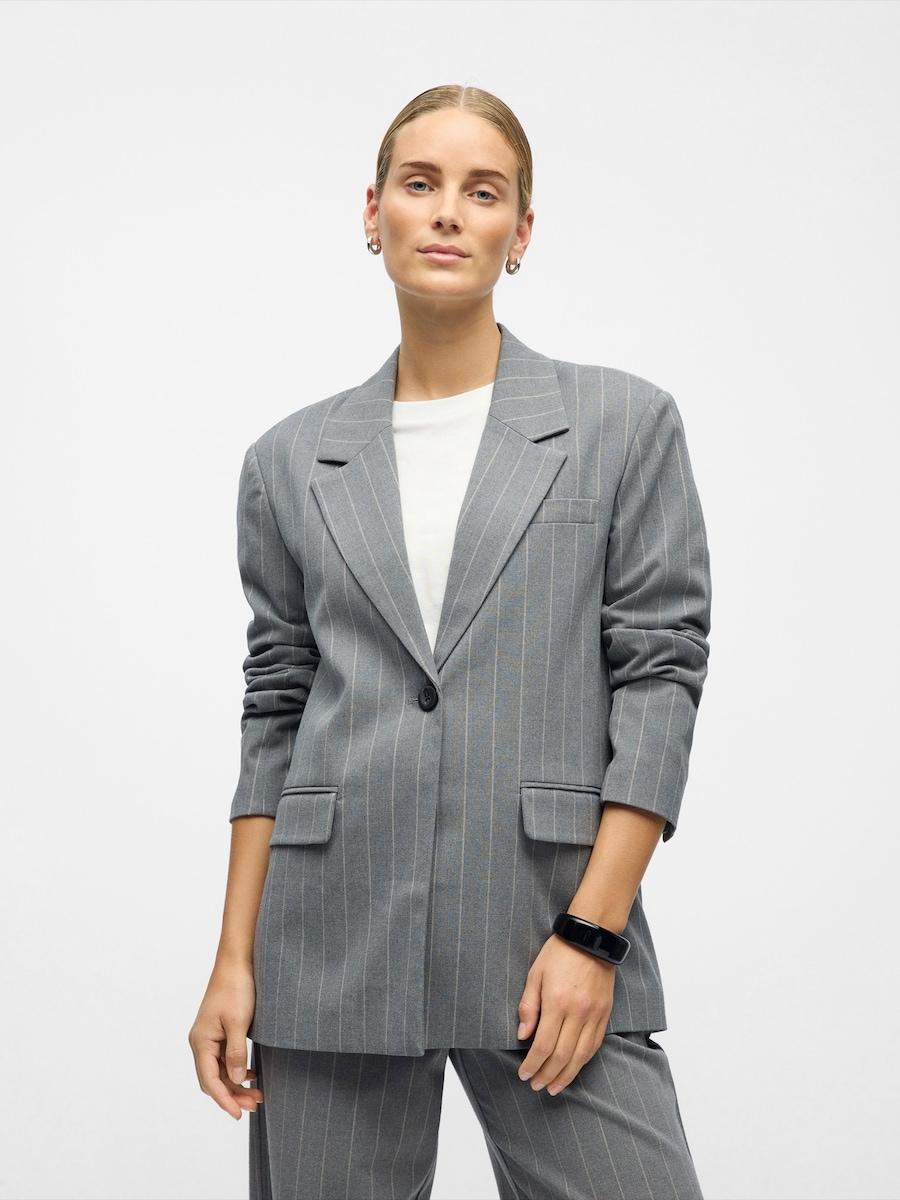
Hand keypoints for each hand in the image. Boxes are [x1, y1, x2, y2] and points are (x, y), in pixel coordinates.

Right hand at [188, 959, 263, 1119]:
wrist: (237, 961)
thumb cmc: (237, 988)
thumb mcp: (239, 1023)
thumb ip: (236, 1053)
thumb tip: (236, 1080)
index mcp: (201, 1042)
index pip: (209, 1081)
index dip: (224, 1100)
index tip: (238, 1115)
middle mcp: (201, 1042)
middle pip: (213, 1079)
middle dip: (233, 1095)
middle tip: (255, 1105)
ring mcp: (209, 1037)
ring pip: (220, 1071)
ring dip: (236, 1084)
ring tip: (258, 1095)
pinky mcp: (219, 1031)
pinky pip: (224, 1059)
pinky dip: (237, 1070)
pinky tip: (251, 1074)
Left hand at [515, 932, 615, 1095]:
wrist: (591, 937)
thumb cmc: (559, 953)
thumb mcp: (535, 973)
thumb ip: (528, 1006)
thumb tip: (523, 1036)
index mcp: (556, 1001)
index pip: (543, 1045)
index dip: (532, 1064)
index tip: (524, 1074)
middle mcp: (577, 1012)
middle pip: (561, 1055)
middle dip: (547, 1075)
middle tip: (536, 1086)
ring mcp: (593, 1014)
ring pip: (580, 1055)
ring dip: (566, 1075)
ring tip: (554, 1087)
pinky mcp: (604, 1013)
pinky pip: (594, 1045)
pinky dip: (583, 1061)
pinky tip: (574, 1069)